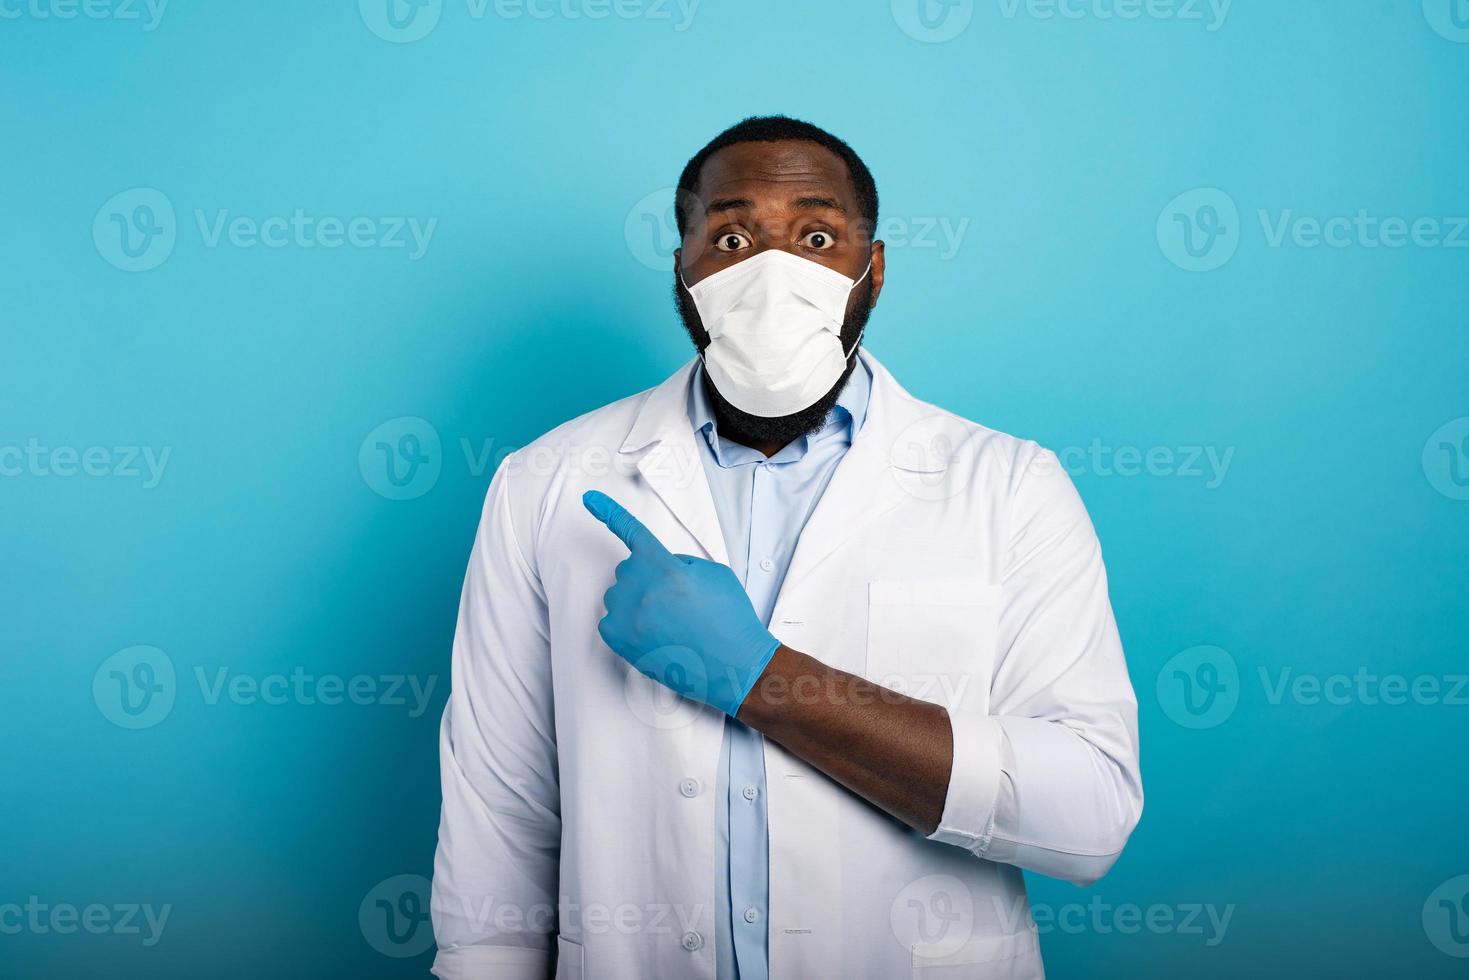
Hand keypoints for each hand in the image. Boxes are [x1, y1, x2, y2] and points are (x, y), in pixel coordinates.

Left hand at [583, 490, 780, 716]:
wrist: (734, 666)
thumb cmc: (729, 618)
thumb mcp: (714, 573)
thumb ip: (680, 561)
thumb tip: (659, 566)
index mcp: (665, 568)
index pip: (632, 532)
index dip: (609, 512)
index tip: (588, 498)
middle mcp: (641, 590)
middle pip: (629, 569)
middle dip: (647, 576)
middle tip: (677, 599)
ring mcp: (627, 617)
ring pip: (619, 594)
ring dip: (637, 600)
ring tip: (669, 621)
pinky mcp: (620, 641)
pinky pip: (611, 620)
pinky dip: (626, 623)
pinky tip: (652, 633)